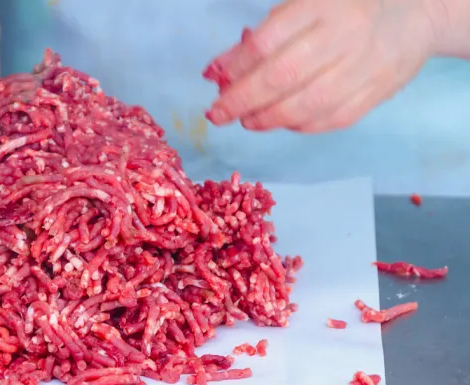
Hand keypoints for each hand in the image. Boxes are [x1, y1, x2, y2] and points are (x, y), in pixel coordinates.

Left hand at [203, 0, 442, 132]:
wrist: (414, 14)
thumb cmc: (345, 9)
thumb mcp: (302, 7)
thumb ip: (263, 37)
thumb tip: (221, 70)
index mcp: (321, 5)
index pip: (268, 42)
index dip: (237, 67)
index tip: (216, 81)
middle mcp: (344, 35)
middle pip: (282, 77)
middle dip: (243, 100)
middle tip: (219, 113)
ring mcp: (364, 66)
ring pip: (306, 105)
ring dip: (267, 118)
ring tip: (247, 120)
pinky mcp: (376, 91)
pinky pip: (331, 119)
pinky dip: (299, 126)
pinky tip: (281, 122)